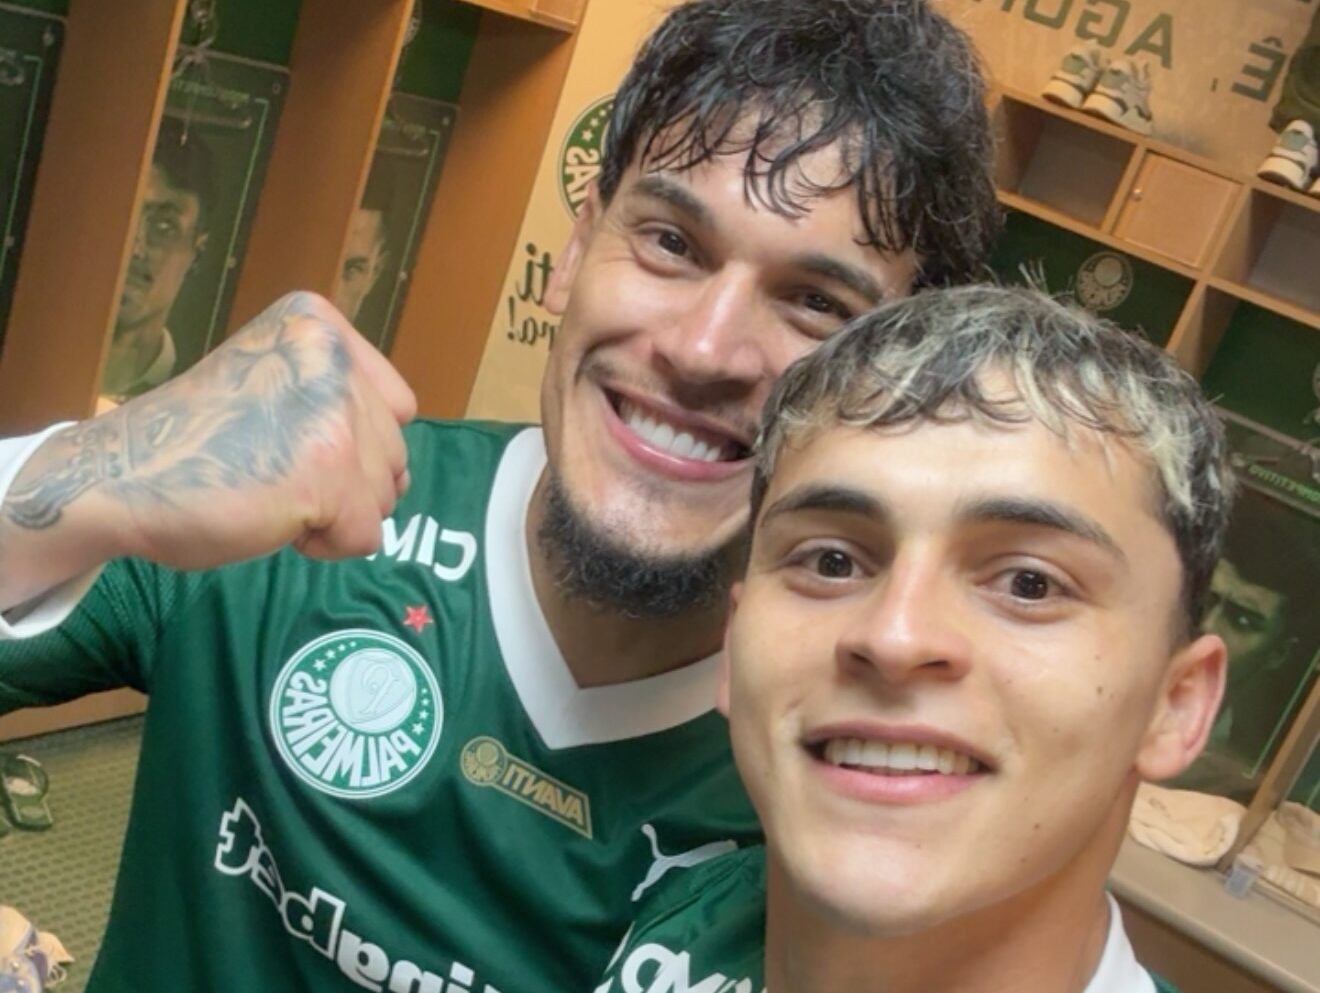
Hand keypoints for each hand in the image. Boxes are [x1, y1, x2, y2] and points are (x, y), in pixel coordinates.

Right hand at [4, 292, 415, 577]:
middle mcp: (331, 359)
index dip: (353, 442)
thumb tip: (402, 470)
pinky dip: (325, 544)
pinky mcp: (328, 473)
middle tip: (272, 474)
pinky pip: (366, 535)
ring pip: (385, 495)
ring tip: (270, 493)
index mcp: (318, 326)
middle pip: (394, 452)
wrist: (118, 479)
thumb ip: (340, 400)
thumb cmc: (195, 442)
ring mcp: (333, 414)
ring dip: (335, 513)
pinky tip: (273, 519)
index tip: (290, 442)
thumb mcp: (276, 384)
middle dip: (345, 482)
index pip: (398, 405)